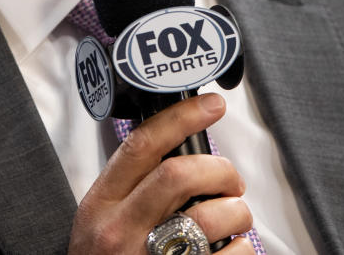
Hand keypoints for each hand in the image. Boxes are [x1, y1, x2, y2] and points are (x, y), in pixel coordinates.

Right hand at [69, 94, 254, 253]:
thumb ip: (129, 189)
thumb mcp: (98, 222)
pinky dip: (245, 249)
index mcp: (101, 206)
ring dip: (238, 211)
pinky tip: (236, 249)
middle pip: (180, 175)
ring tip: (236, 217)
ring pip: (211, 217)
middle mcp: (120, 232)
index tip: (210, 104)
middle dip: (219, 169)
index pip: (142, 146)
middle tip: (229, 180)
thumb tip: (180, 152)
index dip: (182, 117)